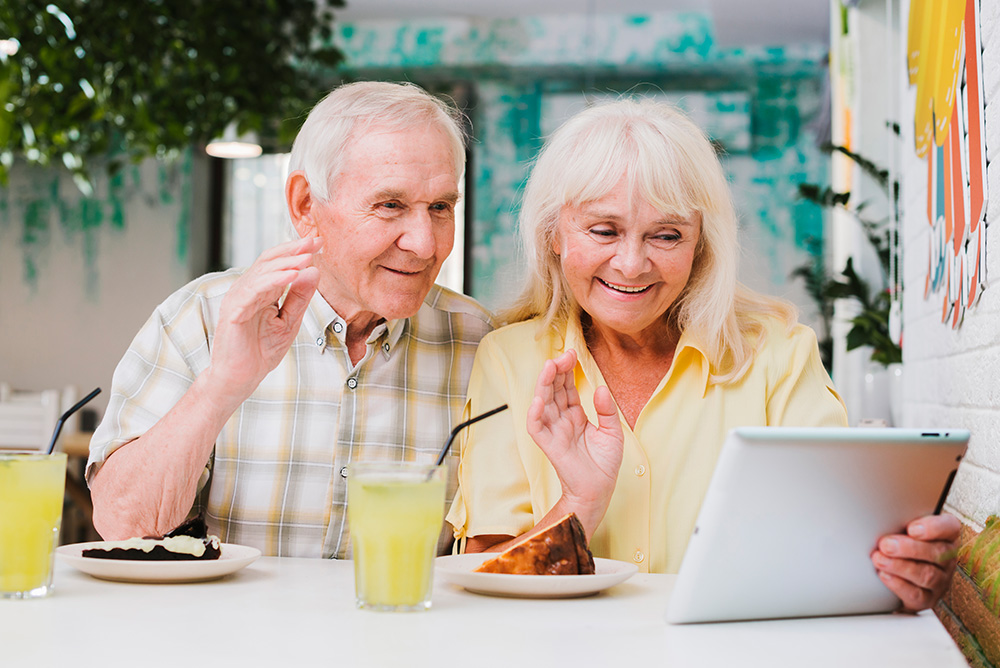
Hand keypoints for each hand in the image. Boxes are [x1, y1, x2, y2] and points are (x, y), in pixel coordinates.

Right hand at [205, 236, 321, 407]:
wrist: (240, 379)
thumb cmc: (261, 352)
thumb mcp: (289, 322)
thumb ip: (299, 297)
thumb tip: (314, 271)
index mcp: (260, 291)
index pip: (278, 264)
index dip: (297, 251)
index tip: (319, 242)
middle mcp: (247, 290)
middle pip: (268, 261)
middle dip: (293, 250)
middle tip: (314, 241)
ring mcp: (238, 299)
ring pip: (262, 272)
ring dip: (286, 263)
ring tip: (306, 256)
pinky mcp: (233, 311)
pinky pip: (254, 291)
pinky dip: (273, 281)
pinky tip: (291, 275)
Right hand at [526, 349, 623, 532]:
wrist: (600, 490)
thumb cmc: (604, 464)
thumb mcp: (613, 432)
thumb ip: (607, 410)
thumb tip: (600, 388)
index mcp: (575, 416)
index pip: (566, 387)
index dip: (567, 370)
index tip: (572, 354)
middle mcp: (561, 421)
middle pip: (552, 390)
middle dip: (555, 371)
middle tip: (562, 356)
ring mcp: (554, 432)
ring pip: (542, 403)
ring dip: (543, 385)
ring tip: (549, 367)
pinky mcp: (549, 446)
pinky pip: (536, 427)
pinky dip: (534, 414)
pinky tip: (539, 399)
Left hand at [871, 514, 959, 611]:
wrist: (903, 577)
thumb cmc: (904, 544)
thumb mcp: (905, 528)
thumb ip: (901, 521)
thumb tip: (880, 517)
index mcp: (946, 536)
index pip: (950, 528)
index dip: (934, 528)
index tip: (912, 528)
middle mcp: (948, 559)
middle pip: (937, 553)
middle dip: (909, 548)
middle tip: (885, 544)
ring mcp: (941, 581)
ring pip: (927, 575)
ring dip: (900, 566)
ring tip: (879, 559)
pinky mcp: (928, 599)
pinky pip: (917, 595)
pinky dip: (899, 584)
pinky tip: (884, 575)